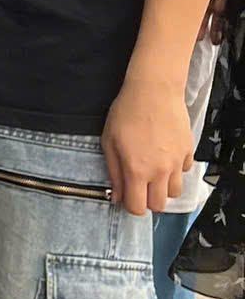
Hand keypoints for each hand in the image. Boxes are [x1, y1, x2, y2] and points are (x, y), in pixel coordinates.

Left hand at [102, 71, 193, 212]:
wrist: (154, 90)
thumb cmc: (126, 113)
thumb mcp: (109, 142)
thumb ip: (114, 173)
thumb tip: (117, 197)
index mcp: (137, 170)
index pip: (138, 208)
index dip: (131, 205)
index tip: (126, 195)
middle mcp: (160, 171)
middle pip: (159, 205)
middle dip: (148, 200)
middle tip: (139, 184)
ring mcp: (177, 162)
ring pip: (175, 192)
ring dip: (163, 187)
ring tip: (153, 172)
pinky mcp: (188, 151)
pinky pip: (184, 171)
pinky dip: (176, 170)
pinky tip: (164, 156)